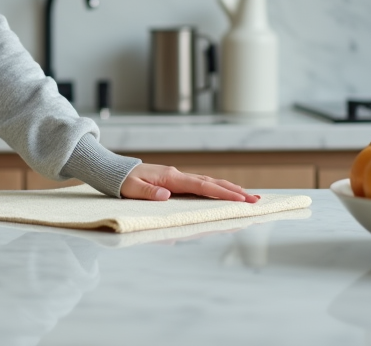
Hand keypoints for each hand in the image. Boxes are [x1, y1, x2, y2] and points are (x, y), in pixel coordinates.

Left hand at [120, 163, 259, 202]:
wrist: (114, 170)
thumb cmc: (122, 181)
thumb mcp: (131, 189)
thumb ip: (148, 193)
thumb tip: (166, 195)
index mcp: (170, 178)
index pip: (201, 186)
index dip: (222, 193)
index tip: (240, 199)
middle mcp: (177, 176)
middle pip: (211, 183)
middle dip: (234, 191)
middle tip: (255, 200)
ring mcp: (178, 177)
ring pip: (208, 183)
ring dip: (229, 189)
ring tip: (249, 197)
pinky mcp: (175, 181)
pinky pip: (200, 185)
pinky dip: (216, 189)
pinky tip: (225, 193)